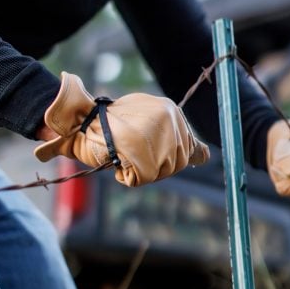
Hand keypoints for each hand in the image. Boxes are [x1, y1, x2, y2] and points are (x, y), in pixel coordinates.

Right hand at [34, 72, 209, 186]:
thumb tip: (206, 156)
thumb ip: (175, 132)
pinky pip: (143, 178)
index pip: (189, 145)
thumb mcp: (147, 117)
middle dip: (156, 162)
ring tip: (123, 150)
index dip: (172, 152)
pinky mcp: (147, 156)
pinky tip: (118, 158)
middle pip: (177, 162)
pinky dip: (129, 174)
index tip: (157, 151)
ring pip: (162, 171)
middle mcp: (171, 122)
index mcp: (172, 110)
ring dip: (142, 168)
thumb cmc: (111, 121)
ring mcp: (160, 140)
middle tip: (131, 148)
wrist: (83, 121)